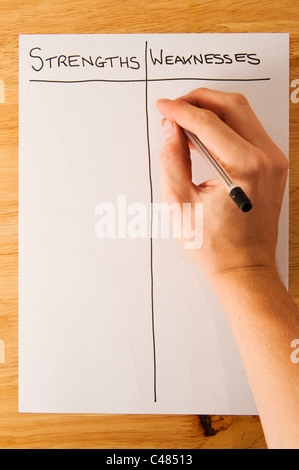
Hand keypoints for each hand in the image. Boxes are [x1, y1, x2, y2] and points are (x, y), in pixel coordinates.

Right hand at [156, 88, 287, 282]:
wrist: (244, 268)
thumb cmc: (215, 246)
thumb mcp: (180, 203)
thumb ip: (172, 159)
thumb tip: (171, 128)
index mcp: (246, 167)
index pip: (209, 121)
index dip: (180, 110)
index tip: (163, 107)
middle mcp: (267, 159)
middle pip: (232, 105)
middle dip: (198, 100)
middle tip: (173, 108)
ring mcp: (274, 161)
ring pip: (242, 113)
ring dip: (211, 111)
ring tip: (184, 124)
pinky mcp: (273, 166)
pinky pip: (248, 131)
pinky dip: (224, 126)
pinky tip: (203, 136)